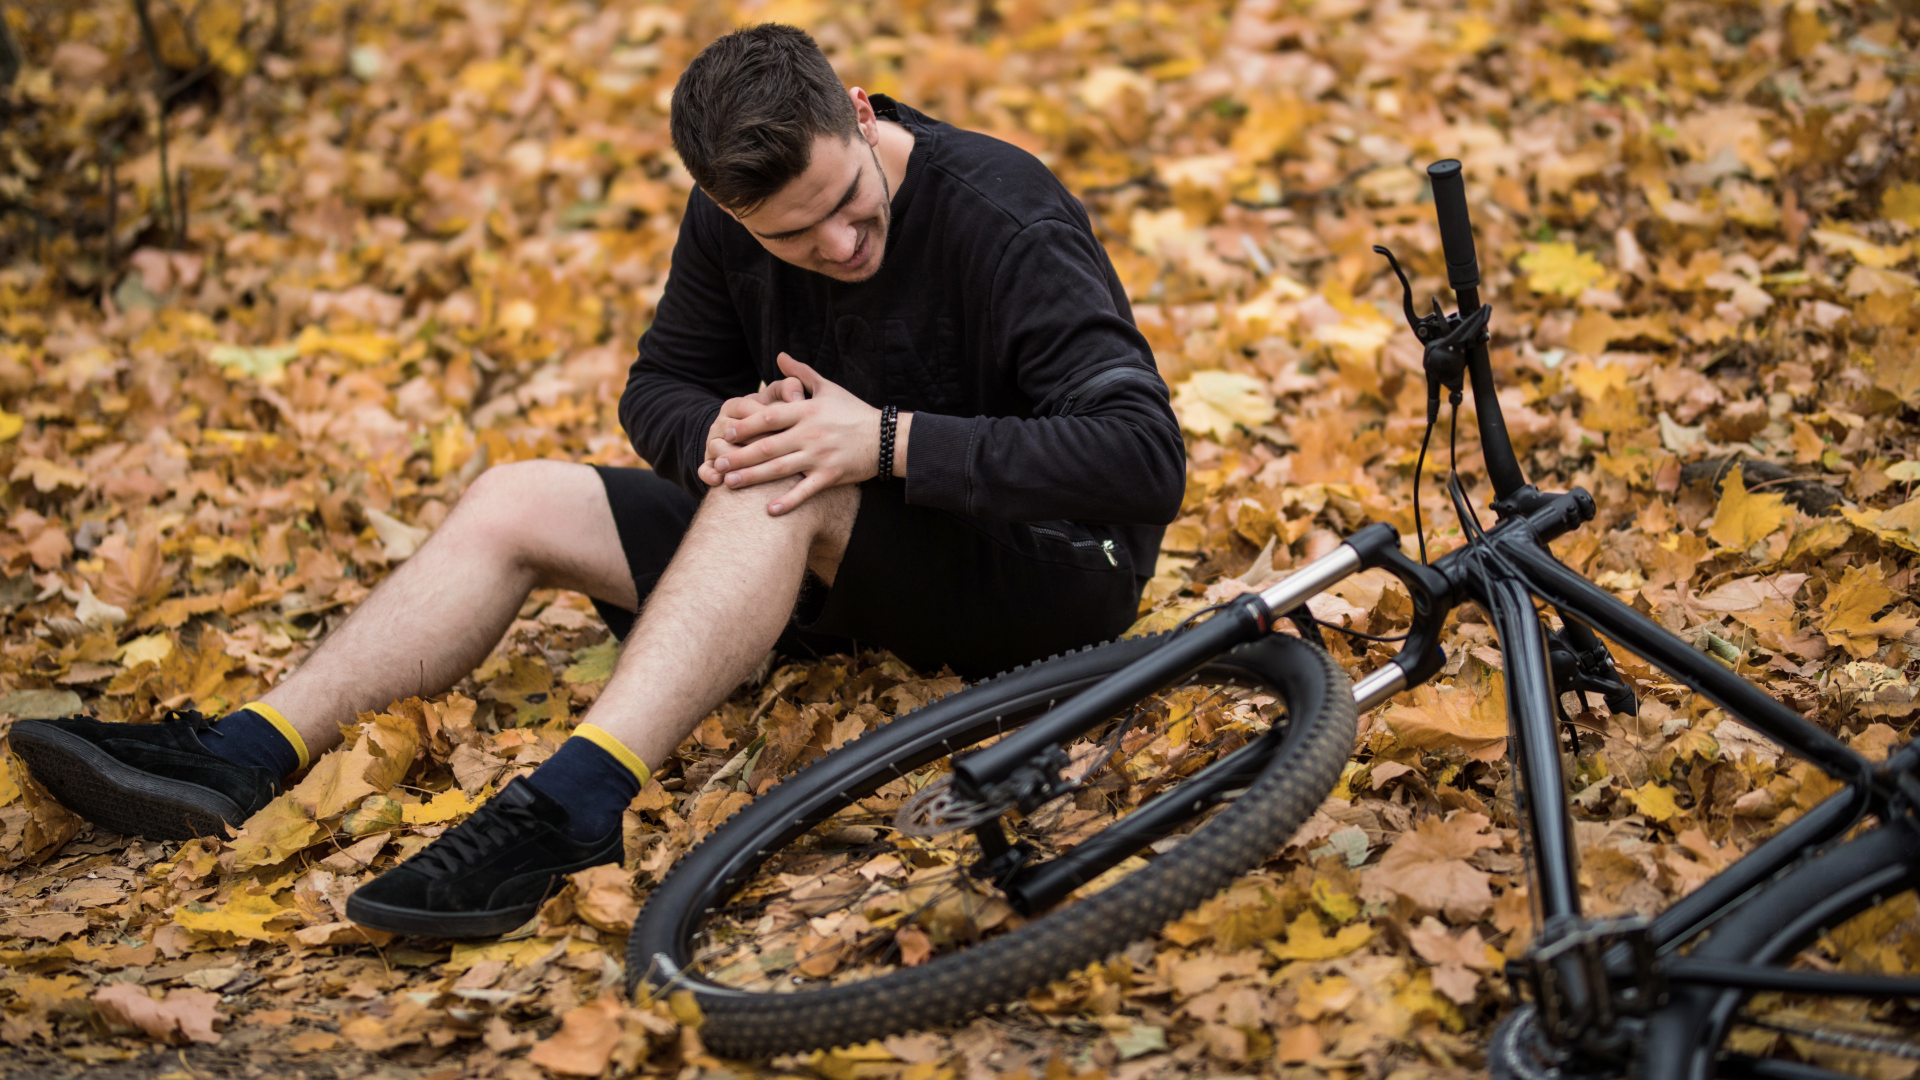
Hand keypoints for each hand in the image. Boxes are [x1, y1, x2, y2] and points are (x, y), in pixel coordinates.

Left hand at [703, 353, 880, 513]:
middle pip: (767, 445)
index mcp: (806, 411)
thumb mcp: (828, 388)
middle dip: (739, 455)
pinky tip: (769, 510)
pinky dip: (787, 501)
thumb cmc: (854, 411)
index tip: (724, 433)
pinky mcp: (830, 476)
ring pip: (779, 468)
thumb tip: (779, 355)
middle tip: (716, 461)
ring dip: (752, 477)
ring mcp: (819, 456)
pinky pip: (805, 490)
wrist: (887, 437)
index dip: (744, 425)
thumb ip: (800, 373)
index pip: (768, 417)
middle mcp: (809, 434)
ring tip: (728, 483)